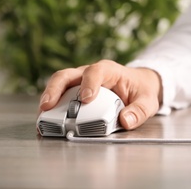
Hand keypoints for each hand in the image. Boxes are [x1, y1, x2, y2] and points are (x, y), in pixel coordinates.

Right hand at [38, 60, 162, 129]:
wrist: (139, 85)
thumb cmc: (141, 90)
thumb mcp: (148, 101)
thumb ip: (139, 111)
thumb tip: (126, 121)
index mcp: (110, 70)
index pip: (96, 71)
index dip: (89, 83)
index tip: (86, 99)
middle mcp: (91, 73)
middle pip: (68, 75)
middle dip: (55, 89)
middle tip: (48, 106)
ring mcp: (80, 81)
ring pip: (60, 83)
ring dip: (49, 97)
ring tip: (42, 115)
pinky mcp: (75, 91)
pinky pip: (60, 95)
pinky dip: (52, 106)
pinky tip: (47, 119)